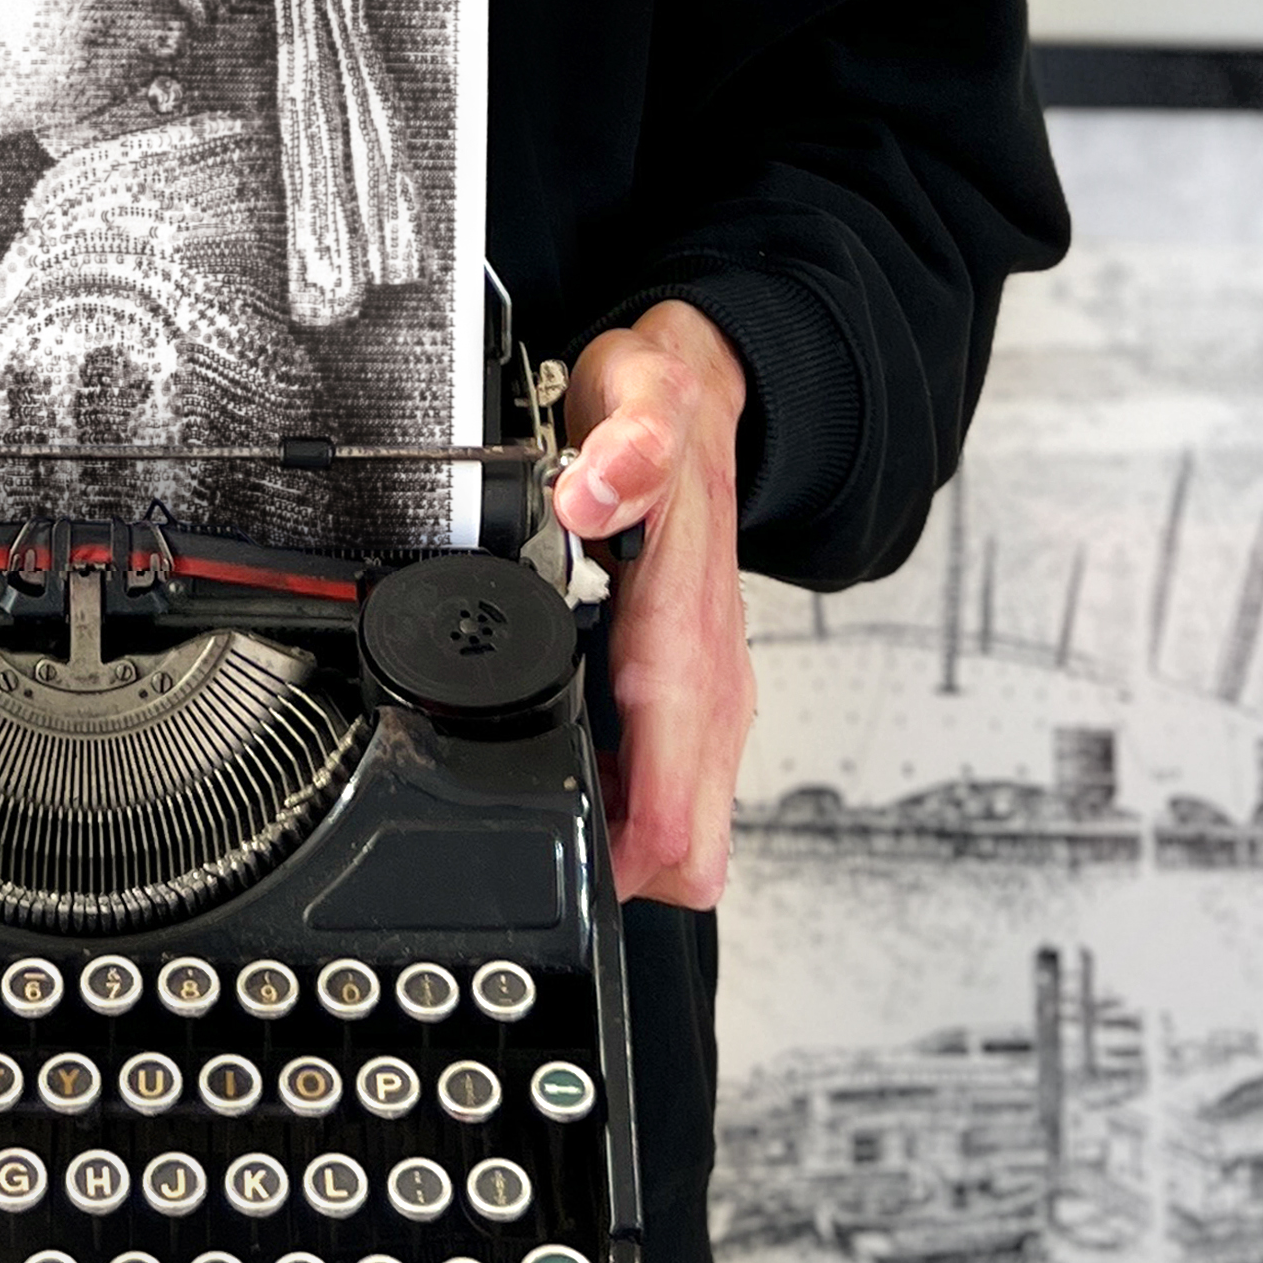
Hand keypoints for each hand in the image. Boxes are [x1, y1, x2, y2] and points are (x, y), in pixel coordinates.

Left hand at [553, 299, 754, 910]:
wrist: (702, 390)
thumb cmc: (662, 406)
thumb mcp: (636, 401)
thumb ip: (625, 447)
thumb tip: (594, 492)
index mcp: (689, 636)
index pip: (675, 806)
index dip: (623, 862)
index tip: (571, 868)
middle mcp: (711, 680)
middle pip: (692, 848)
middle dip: (623, 872)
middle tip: (551, 844)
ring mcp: (710, 692)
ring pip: (688, 826)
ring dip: (625, 838)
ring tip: (557, 809)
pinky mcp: (698, 691)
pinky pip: (675, 785)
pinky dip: (629, 800)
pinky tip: (583, 765)